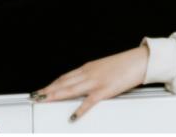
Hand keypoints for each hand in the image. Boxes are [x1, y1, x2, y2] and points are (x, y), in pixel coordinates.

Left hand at [32, 46, 148, 121]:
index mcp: (89, 68)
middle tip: (35, 96)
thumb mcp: (106, 67)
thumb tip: (85, 82)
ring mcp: (96, 82)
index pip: (65, 77)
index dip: (52, 84)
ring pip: (71, 89)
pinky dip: (80, 109)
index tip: (42, 89)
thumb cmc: (126, 64)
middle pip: (64, 83)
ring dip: (55, 95)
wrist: (140, 60)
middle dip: (48, 90)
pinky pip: (89, 101)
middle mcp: (89, 73)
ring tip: (44, 101)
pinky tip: (73, 116)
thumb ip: (94, 75)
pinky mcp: (105, 90)